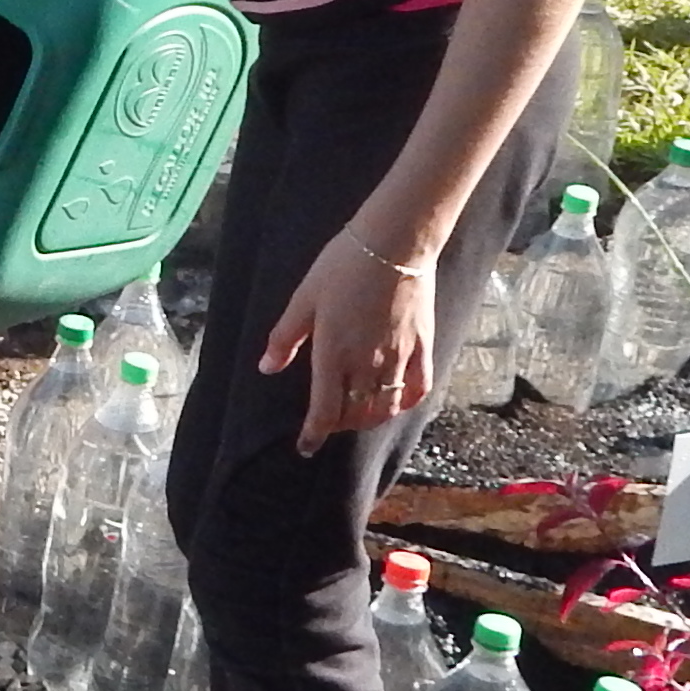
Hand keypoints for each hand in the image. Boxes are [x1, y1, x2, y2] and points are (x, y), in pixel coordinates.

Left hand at [262, 232, 433, 455]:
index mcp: (333, 355)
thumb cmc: (342, 266)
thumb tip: (267, 368)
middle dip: (339, 424)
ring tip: (359, 412)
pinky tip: (398, 402)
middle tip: (330, 418)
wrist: (395, 243)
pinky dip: (407, 402)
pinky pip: (419, 387)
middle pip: (355, 413)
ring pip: (386, 407)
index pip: (324, 411)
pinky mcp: (423, 346)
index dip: (314, 435)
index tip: (305, 447)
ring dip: (370, 417)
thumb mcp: (303, 299)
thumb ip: (285, 337)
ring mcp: (398, 358)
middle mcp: (367, 364)